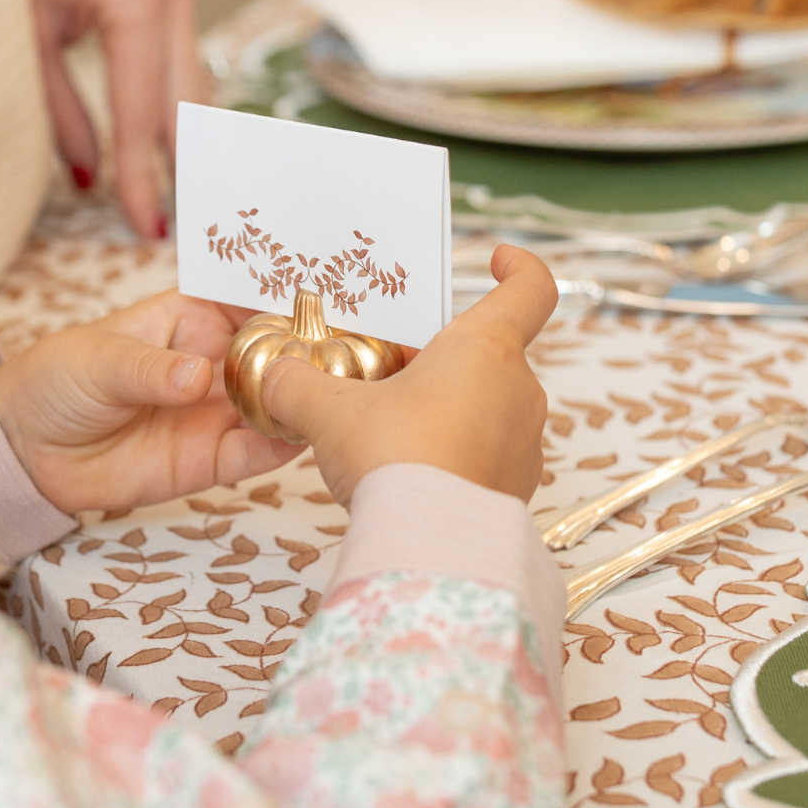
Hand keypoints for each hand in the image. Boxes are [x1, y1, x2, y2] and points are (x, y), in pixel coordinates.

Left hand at [0, 289, 299, 514]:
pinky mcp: (212, 459)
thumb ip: (150, 370)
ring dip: (304, 402)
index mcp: (194, 317)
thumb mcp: (99, 361)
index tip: (327, 301)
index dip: (291, 301)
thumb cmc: (60, 380)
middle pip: (280, 355)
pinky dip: (280, 446)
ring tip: (329, 395)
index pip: (252, 303)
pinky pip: (256, 453)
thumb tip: (198, 376)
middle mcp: (218, 362)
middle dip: (313, 354)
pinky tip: (297, 436)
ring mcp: (218, 411)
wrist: (27, 448)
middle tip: (348, 353)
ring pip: (277, 404)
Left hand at [6, 0, 206, 241]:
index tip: (148, 230)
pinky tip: (190, 162)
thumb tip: (88, 180)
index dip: (143, 177)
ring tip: (204, 213)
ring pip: (197, 90)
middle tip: (202, 238)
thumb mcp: (23, 35)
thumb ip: (58, 112)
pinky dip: (185, 116)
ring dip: (199, 151)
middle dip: (195, 176)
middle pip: (190, 105)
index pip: (142, 111)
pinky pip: (185, 69)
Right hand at [263, 246, 556, 506]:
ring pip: (488, 407)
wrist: (430, 547)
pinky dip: (455, 453)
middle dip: (443, 358)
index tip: (500, 259)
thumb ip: (298, 385)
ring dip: (448, 408)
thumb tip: (276, 376)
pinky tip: (409, 472)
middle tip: (392, 368)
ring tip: (390, 426)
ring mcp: (524, 444)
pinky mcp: (515, 489)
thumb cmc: (395, 459)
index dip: (519, 267)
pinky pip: (486, 455)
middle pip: (490, 355)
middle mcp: (519, 390)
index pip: (531, 289)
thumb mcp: (330, 412)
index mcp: (487, 349)